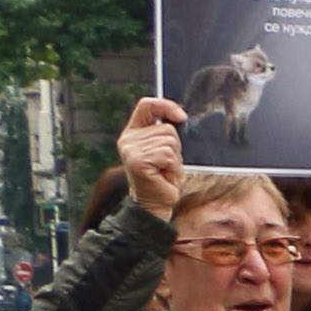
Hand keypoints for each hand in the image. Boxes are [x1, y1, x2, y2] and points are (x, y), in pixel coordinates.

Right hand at [118, 96, 187, 216]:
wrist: (155, 204)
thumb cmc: (162, 178)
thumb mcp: (163, 151)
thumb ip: (164, 133)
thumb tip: (179, 116)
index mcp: (133, 133)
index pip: (146, 106)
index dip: (165, 106)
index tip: (182, 116)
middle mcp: (128, 139)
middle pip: (167, 129)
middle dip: (175, 148)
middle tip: (166, 165)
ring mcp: (131, 150)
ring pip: (170, 142)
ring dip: (175, 160)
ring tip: (165, 171)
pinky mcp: (139, 161)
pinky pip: (168, 155)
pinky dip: (173, 167)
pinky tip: (164, 176)